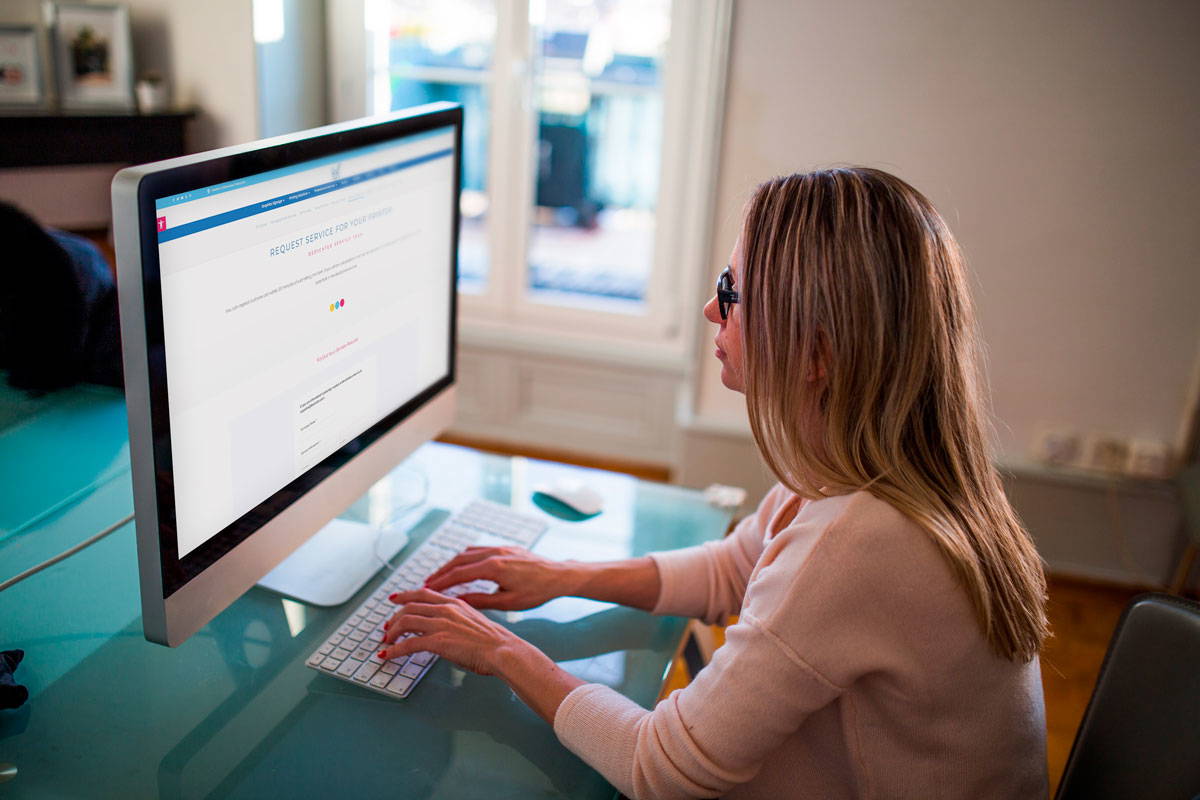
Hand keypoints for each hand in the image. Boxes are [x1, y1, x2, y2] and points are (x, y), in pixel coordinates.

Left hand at [379, 588, 527, 675]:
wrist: (503, 650)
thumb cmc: (494, 642)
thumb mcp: (474, 622)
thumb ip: (458, 621)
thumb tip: (447, 630)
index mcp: (455, 603)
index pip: (424, 593)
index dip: (405, 595)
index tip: (395, 599)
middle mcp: (446, 609)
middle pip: (410, 606)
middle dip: (394, 617)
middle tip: (387, 627)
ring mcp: (441, 624)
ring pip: (405, 621)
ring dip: (392, 633)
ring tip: (386, 642)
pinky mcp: (438, 641)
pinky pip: (408, 644)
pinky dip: (394, 650)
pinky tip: (388, 656)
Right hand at [422, 546, 572, 610]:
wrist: (559, 575)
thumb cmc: (538, 592)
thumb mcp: (508, 603)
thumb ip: (480, 601)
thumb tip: (458, 602)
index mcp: (494, 567)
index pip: (459, 573)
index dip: (440, 582)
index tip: (426, 589)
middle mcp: (494, 553)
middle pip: (459, 560)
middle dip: (441, 572)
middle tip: (426, 584)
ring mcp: (500, 548)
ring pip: (468, 552)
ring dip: (451, 564)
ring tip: (440, 576)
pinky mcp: (505, 547)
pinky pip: (479, 549)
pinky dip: (465, 557)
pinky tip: (461, 565)